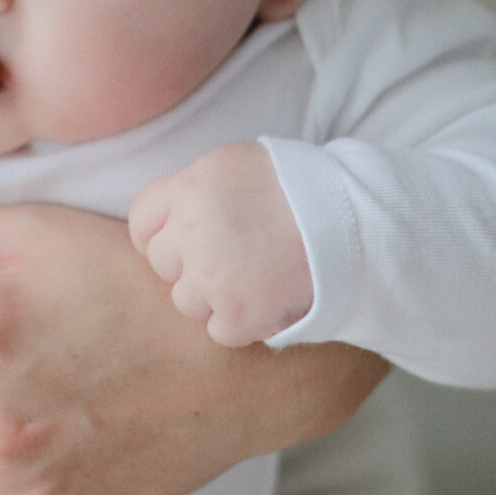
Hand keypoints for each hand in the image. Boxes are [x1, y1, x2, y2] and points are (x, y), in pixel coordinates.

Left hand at [128, 142, 312, 345]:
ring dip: (213, 295)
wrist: (353, 216)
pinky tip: (267, 298)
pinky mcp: (239, 314)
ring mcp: (213, 277)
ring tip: (254, 274)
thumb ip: (195, 187)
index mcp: (189, 188)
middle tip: (233, 255)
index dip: (160, 233)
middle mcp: (192, 231)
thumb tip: (164, 216)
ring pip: (186, 300)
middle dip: (189, 262)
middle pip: (162, 262)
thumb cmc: (297, 186)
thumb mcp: (236, 164)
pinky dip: (241, 322)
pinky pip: (219, 330)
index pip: (142, 220)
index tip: (182, 241)